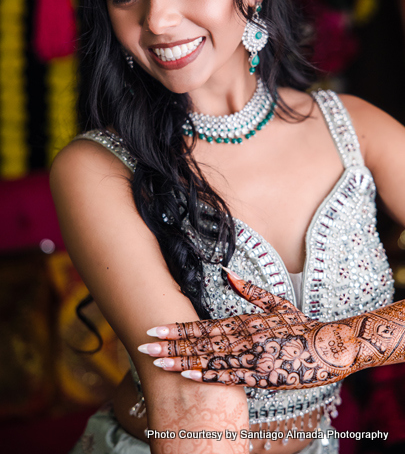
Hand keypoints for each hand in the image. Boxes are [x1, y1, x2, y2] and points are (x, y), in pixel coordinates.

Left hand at [138, 269, 359, 388]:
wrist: (332, 347)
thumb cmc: (301, 325)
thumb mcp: (276, 302)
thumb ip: (249, 289)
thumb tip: (227, 270)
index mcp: (247, 320)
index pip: (204, 325)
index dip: (178, 327)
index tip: (154, 327)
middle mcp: (247, 338)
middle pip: (202, 343)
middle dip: (171, 345)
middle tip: (143, 345)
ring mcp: (255, 358)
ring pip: (211, 360)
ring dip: (182, 361)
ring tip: (157, 362)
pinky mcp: (265, 377)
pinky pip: (231, 378)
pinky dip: (208, 376)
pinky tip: (188, 375)